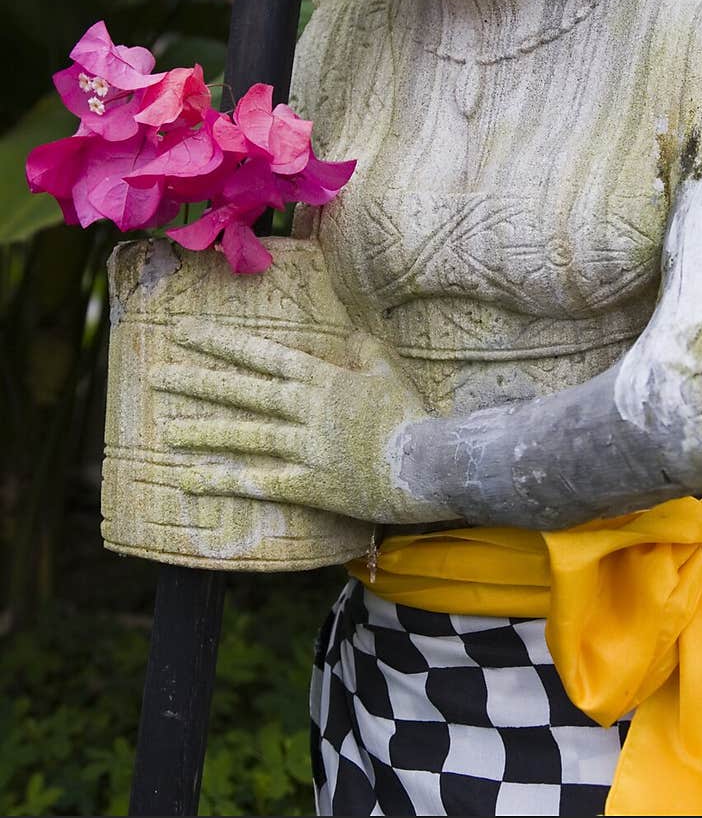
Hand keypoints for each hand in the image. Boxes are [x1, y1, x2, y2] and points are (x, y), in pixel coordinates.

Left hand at [152, 319, 439, 523]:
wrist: (429, 464)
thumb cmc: (410, 416)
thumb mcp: (389, 370)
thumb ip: (366, 351)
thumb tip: (352, 337)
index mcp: (323, 378)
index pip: (263, 354)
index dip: (222, 343)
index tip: (186, 332)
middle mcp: (306, 410)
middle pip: (244, 392)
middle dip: (198, 382)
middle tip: (157, 376)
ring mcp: (306, 448)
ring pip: (246, 436)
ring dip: (204, 433)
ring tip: (167, 431)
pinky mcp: (311, 485)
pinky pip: (261, 483)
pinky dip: (226, 481)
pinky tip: (193, 481)